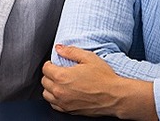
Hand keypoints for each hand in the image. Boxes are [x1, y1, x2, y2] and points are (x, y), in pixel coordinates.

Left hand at [42, 44, 157, 119]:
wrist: (114, 96)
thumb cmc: (104, 78)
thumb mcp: (89, 58)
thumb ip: (71, 51)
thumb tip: (59, 48)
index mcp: (62, 76)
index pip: (46, 69)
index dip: (49, 63)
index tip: (54, 63)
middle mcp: (60, 91)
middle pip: (44, 81)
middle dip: (49, 74)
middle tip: (58, 71)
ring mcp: (64, 102)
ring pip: (46, 94)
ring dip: (50, 87)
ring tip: (59, 82)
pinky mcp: (69, 110)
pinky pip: (54, 105)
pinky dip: (55, 98)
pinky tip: (63, 93)